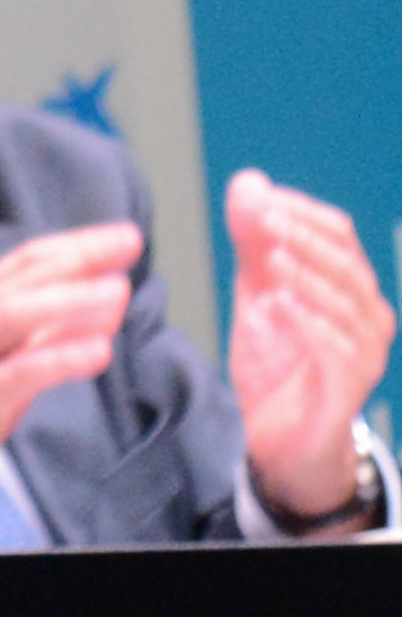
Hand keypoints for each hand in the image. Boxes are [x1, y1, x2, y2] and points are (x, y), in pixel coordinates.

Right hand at [0, 220, 137, 531]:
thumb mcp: (3, 359)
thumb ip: (48, 330)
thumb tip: (106, 300)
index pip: (28, 261)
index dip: (77, 245)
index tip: (123, 237)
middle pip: (24, 278)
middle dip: (79, 258)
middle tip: (129, 242)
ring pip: (16, 315)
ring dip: (69, 301)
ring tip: (118, 290)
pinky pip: (20, 372)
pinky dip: (60, 358)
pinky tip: (98, 351)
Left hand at [226, 168, 396, 525]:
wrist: (280, 435)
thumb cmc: (279, 359)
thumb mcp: (258, 291)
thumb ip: (254, 241)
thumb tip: (249, 181)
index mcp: (350, 286)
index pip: (339, 233)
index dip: (301, 211)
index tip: (261, 197)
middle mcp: (368, 316)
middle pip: (345, 263)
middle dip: (303, 237)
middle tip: (263, 220)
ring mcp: (364, 352)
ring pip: (346, 304)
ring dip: (308, 276)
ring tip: (272, 258)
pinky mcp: (348, 386)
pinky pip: (338, 350)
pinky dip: (310, 324)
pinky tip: (280, 306)